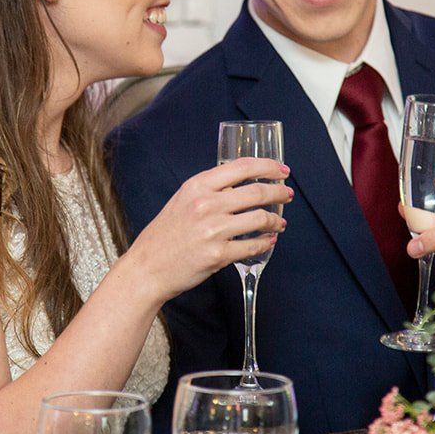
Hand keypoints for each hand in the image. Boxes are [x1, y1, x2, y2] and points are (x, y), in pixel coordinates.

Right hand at [125, 158, 291, 298]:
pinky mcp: (218, 255)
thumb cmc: (165, 235)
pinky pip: (252, 246)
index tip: (281, 170)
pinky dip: (265, 243)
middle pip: (256, 192)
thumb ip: (209, 190)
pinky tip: (268, 241)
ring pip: (259, 219)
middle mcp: (206, 204)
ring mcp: (213, 230)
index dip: (268, 166)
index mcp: (197, 186)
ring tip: (280, 223)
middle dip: (278, 193)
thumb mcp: (182, 200)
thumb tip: (242, 185)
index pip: (241, 167)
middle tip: (287, 195)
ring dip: (276, 221)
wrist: (147, 267)